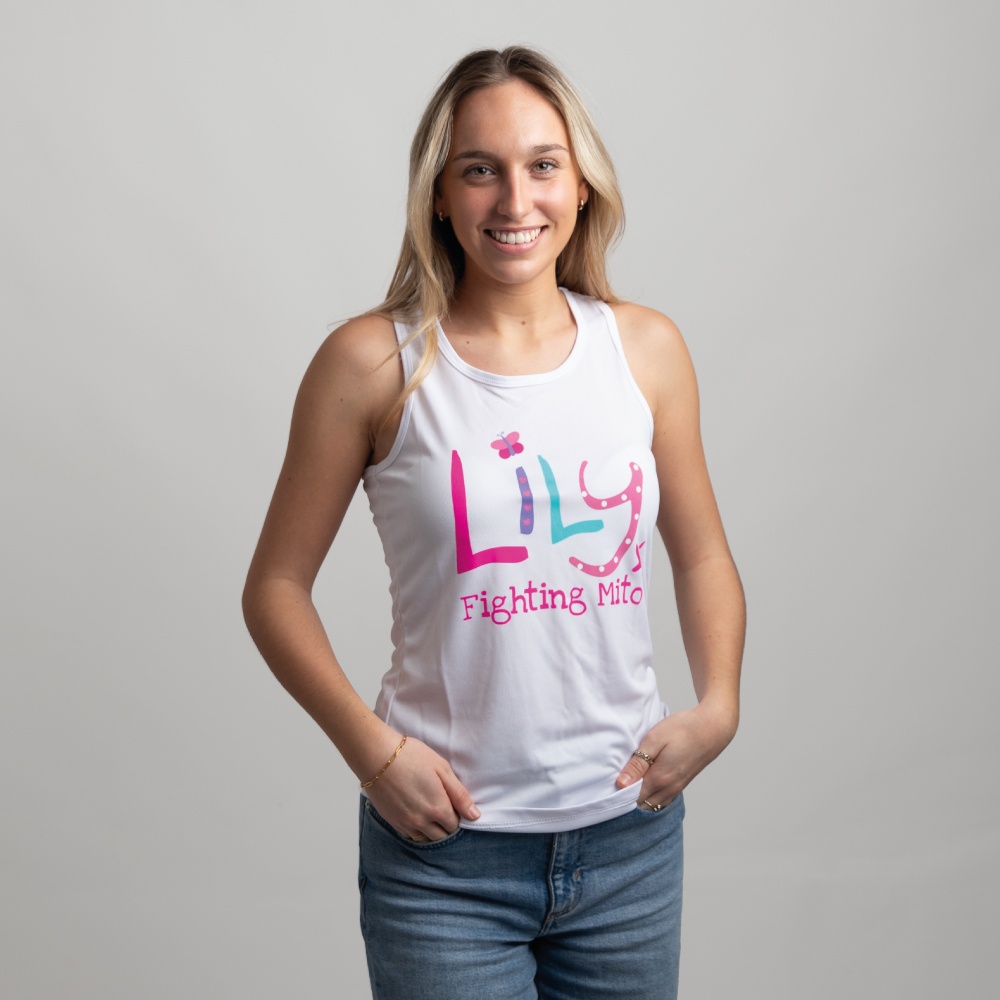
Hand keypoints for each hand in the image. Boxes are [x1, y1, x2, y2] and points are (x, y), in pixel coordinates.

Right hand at [364, 735, 479, 840]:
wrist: (377, 756)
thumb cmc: (411, 757)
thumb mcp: (442, 769)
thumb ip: (460, 795)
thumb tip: (474, 815)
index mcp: (438, 808)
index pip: (455, 825)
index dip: (458, 816)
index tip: (454, 806)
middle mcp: (422, 821)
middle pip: (441, 836)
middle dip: (446, 826)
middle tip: (444, 809)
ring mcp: (406, 823)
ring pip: (425, 839)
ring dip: (432, 831)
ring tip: (430, 813)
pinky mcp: (393, 821)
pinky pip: (410, 835)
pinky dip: (417, 830)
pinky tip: (416, 815)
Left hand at [616, 702, 736, 808]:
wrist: (713, 728)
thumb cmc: (683, 729)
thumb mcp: (655, 740)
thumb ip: (638, 763)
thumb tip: (621, 783)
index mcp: (660, 778)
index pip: (632, 798)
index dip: (618, 794)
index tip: (607, 786)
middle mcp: (669, 788)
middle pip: (642, 805)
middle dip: (627, 799)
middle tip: (615, 784)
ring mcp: (677, 787)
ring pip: (653, 804)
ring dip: (639, 798)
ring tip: (628, 783)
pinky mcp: (682, 783)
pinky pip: (663, 799)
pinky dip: (651, 797)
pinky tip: (645, 784)